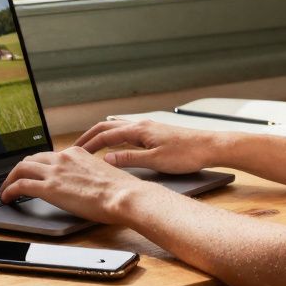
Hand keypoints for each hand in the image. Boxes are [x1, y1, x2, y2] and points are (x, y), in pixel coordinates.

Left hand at [0, 146, 149, 224]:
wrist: (123, 195)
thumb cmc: (119, 190)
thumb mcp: (101, 173)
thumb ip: (87, 173)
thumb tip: (85, 183)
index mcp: (75, 153)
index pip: (49, 156)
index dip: (37, 165)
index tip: (33, 172)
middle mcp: (62, 158)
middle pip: (31, 159)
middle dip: (20, 170)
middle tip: (15, 180)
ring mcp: (54, 171)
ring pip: (21, 168)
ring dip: (10, 179)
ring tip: (6, 189)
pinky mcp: (49, 188)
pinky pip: (20, 185)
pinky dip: (9, 190)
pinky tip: (7, 197)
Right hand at [74, 119, 221, 173]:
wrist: (210, 146)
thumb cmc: (187, 154)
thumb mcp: (156, 161)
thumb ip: (129, 159)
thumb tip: (106, 160)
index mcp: (139, 130)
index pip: (105, 135)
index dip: (88, 144)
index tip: (74, 153)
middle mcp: (141, 125)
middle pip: (107, 127)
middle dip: (90, 136)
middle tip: (75, 148)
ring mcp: (148, 127)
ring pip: (117, 128)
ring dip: (101, 135)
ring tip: (90, 146)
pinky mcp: (155, 133)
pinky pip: (127, 132)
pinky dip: (114, 137)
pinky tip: (115, 146)